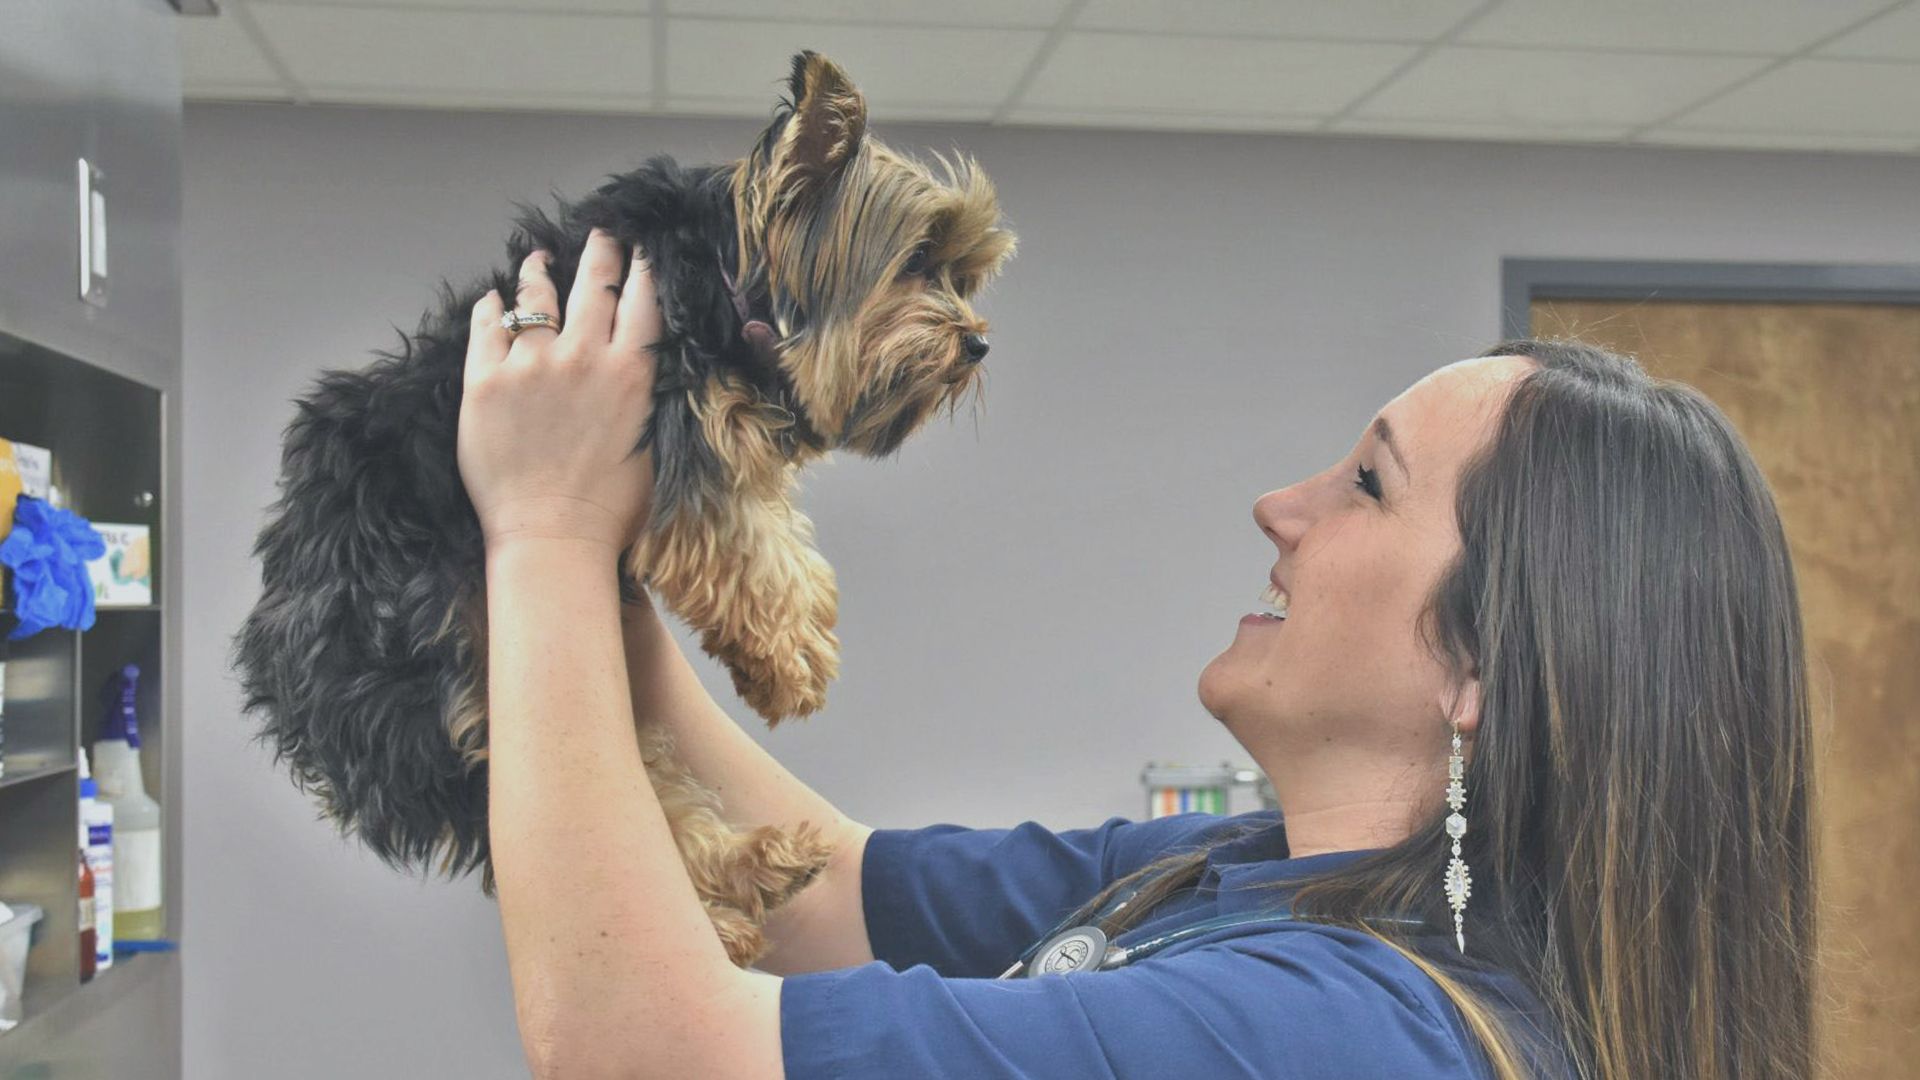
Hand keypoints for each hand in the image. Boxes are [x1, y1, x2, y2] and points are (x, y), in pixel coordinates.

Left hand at [458, 228, 660, 556]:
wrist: (552, 535)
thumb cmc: (612, 507)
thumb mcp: (655, 445)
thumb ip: (650, 397)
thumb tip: (647, 367)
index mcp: (632, 373)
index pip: (642, 302)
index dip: (642, 271)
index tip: (641, 253)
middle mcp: (583, 356)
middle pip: (593, 285)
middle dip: (599, 254)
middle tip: (601, 236)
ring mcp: (531, 364)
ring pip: (537, 297)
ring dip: (539, 271)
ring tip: (538, 258)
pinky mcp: (485, 381)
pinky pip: (487, 327)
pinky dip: (492, 307)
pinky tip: (492, 299)